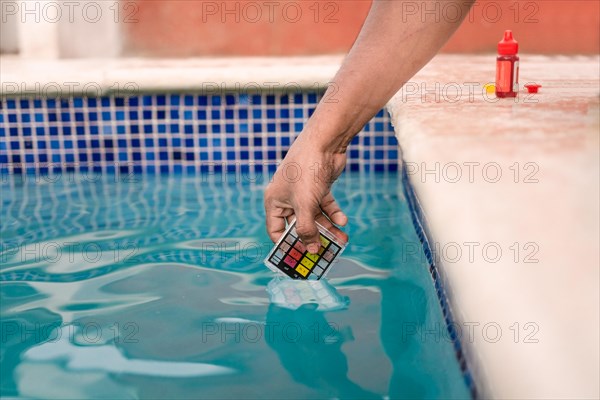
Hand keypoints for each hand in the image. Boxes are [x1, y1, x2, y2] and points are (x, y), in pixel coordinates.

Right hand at [264, 132, 348, 252]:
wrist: (325, 142)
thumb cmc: (306, 171)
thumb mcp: (305, 205)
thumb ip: (307, 230)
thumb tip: (311, 251)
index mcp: (275, 202)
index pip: (276, 230)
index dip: (287, 245)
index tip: (300, 258)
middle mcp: (287, 198)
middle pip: (299, 225)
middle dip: (314, 237)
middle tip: (326, 251)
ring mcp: (304, 192)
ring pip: (315, 217)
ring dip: (328, 228)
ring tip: (341, 239)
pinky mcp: (318, 187)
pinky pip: (325, 206)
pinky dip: (333, 213)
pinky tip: (342, 220)